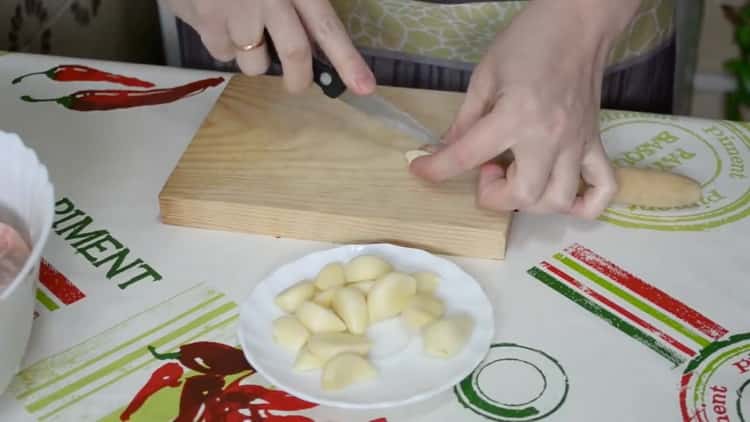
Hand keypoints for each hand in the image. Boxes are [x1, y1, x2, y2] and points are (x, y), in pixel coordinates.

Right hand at [164, 0, 374, 94]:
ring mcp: (237, 10)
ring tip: (245, 31)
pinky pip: (222, 53)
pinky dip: (224, 46)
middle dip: (299, 79)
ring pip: (255, 62)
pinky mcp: (207, 19)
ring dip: (253, 58)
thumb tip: (316, 43)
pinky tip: (219, 21)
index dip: (347, 60)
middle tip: (298, 84)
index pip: (327, 27)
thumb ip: (301, 5)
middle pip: (295, 53)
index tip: (365, 87)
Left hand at [409, 0, 639, 218]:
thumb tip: (447, 149)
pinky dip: (584, 205)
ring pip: (557, 201)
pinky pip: (602, 189)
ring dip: (529, 202)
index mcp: (516, 116)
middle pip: (522, 196)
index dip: (436, 169)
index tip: (421, 170)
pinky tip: (560, 194)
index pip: (467, 157)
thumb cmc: (529, 41)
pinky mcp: (595, 142)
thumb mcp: (485, 75)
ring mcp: (577, 143)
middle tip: (486, 168)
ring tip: (517, 174)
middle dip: (493, 195)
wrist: (579, 21)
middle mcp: (550, 137)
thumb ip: (466, 119)